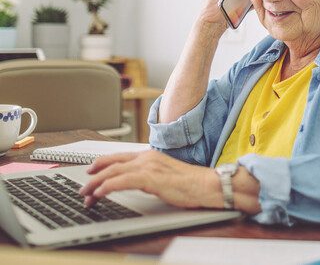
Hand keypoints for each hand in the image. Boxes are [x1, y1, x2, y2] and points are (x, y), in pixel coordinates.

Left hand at [79, 150, 221, 208]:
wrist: (205, 184)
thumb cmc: (190, 183)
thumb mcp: (166, 175)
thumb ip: (151, 175)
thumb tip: (139, 183)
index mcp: (151, 156)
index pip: (120, 157)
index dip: (102, 162)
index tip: (91, 169)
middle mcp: (147, 157)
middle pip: (112, 163)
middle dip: (93, 174)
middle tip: (83, 187)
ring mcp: (148, 166)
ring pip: (113, 171)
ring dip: (95, 183)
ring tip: (86, 194)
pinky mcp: (150, 178)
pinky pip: (121, 181)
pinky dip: (107, 186)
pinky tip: (99, 193)